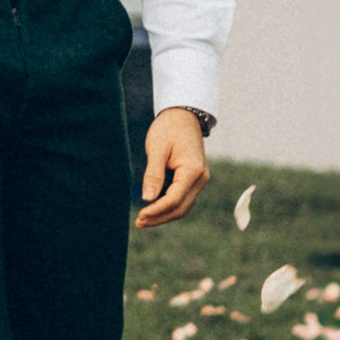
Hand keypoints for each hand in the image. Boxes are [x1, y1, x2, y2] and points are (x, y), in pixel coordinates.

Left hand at [136, 107, 210, 227]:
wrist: (183, 116)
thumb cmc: (169, 129)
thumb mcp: (157, 149)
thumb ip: (153, 174)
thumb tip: (147, 199)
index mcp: (193, 171)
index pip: (175, 199)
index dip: (157, 210)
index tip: (140, 216)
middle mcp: (200, 179)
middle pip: (180, 208)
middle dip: (160, 218)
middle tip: (139, 223)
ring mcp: (199, 180)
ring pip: (182, 206)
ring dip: (164, 215)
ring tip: (143, 220)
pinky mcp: (193, 179)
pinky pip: (182, 198)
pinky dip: (168, 206)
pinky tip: (152, 208)